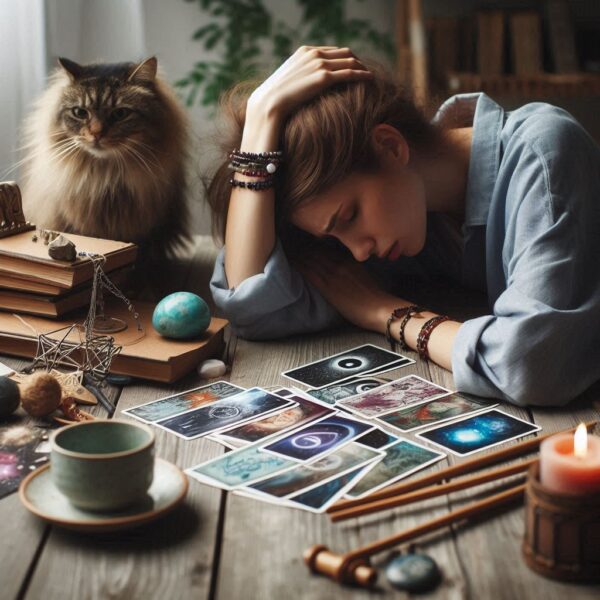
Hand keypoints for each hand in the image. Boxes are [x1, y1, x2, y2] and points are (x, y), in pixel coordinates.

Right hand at [247, 46, 371, 121]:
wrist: (269, 104)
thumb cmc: (276, 99)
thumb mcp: (289, 82)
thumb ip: (301, 78)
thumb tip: (306, 86)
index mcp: (305, 51)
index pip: (333, 50)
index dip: (346, 59)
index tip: (355, 68)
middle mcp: (313, 53)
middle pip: (345, 53)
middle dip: (358, 61)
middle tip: (366, 73)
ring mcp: (319, 64)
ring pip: (350, 61)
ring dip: (363, 68)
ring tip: (371, 77)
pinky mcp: (323, 77)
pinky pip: (350, 73)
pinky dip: (362, 75)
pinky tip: (370, 79)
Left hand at [294, 250, 403, 332]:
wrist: (381, 309)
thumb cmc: (377, 298)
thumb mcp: (365, 277)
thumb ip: (353, 271)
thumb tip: (346, 271)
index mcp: (349, 262)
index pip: (327, 250)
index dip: (314, 246)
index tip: (304, 244)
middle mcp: (340, 265)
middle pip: (317, 252)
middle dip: (302, 247)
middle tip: (290, 243)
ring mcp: (333, 275)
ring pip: (311, 259)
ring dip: (298, 254)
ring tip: (287, 249)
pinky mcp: (328, 288)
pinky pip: (309, 272)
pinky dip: (299, 265)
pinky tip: (290, 261)